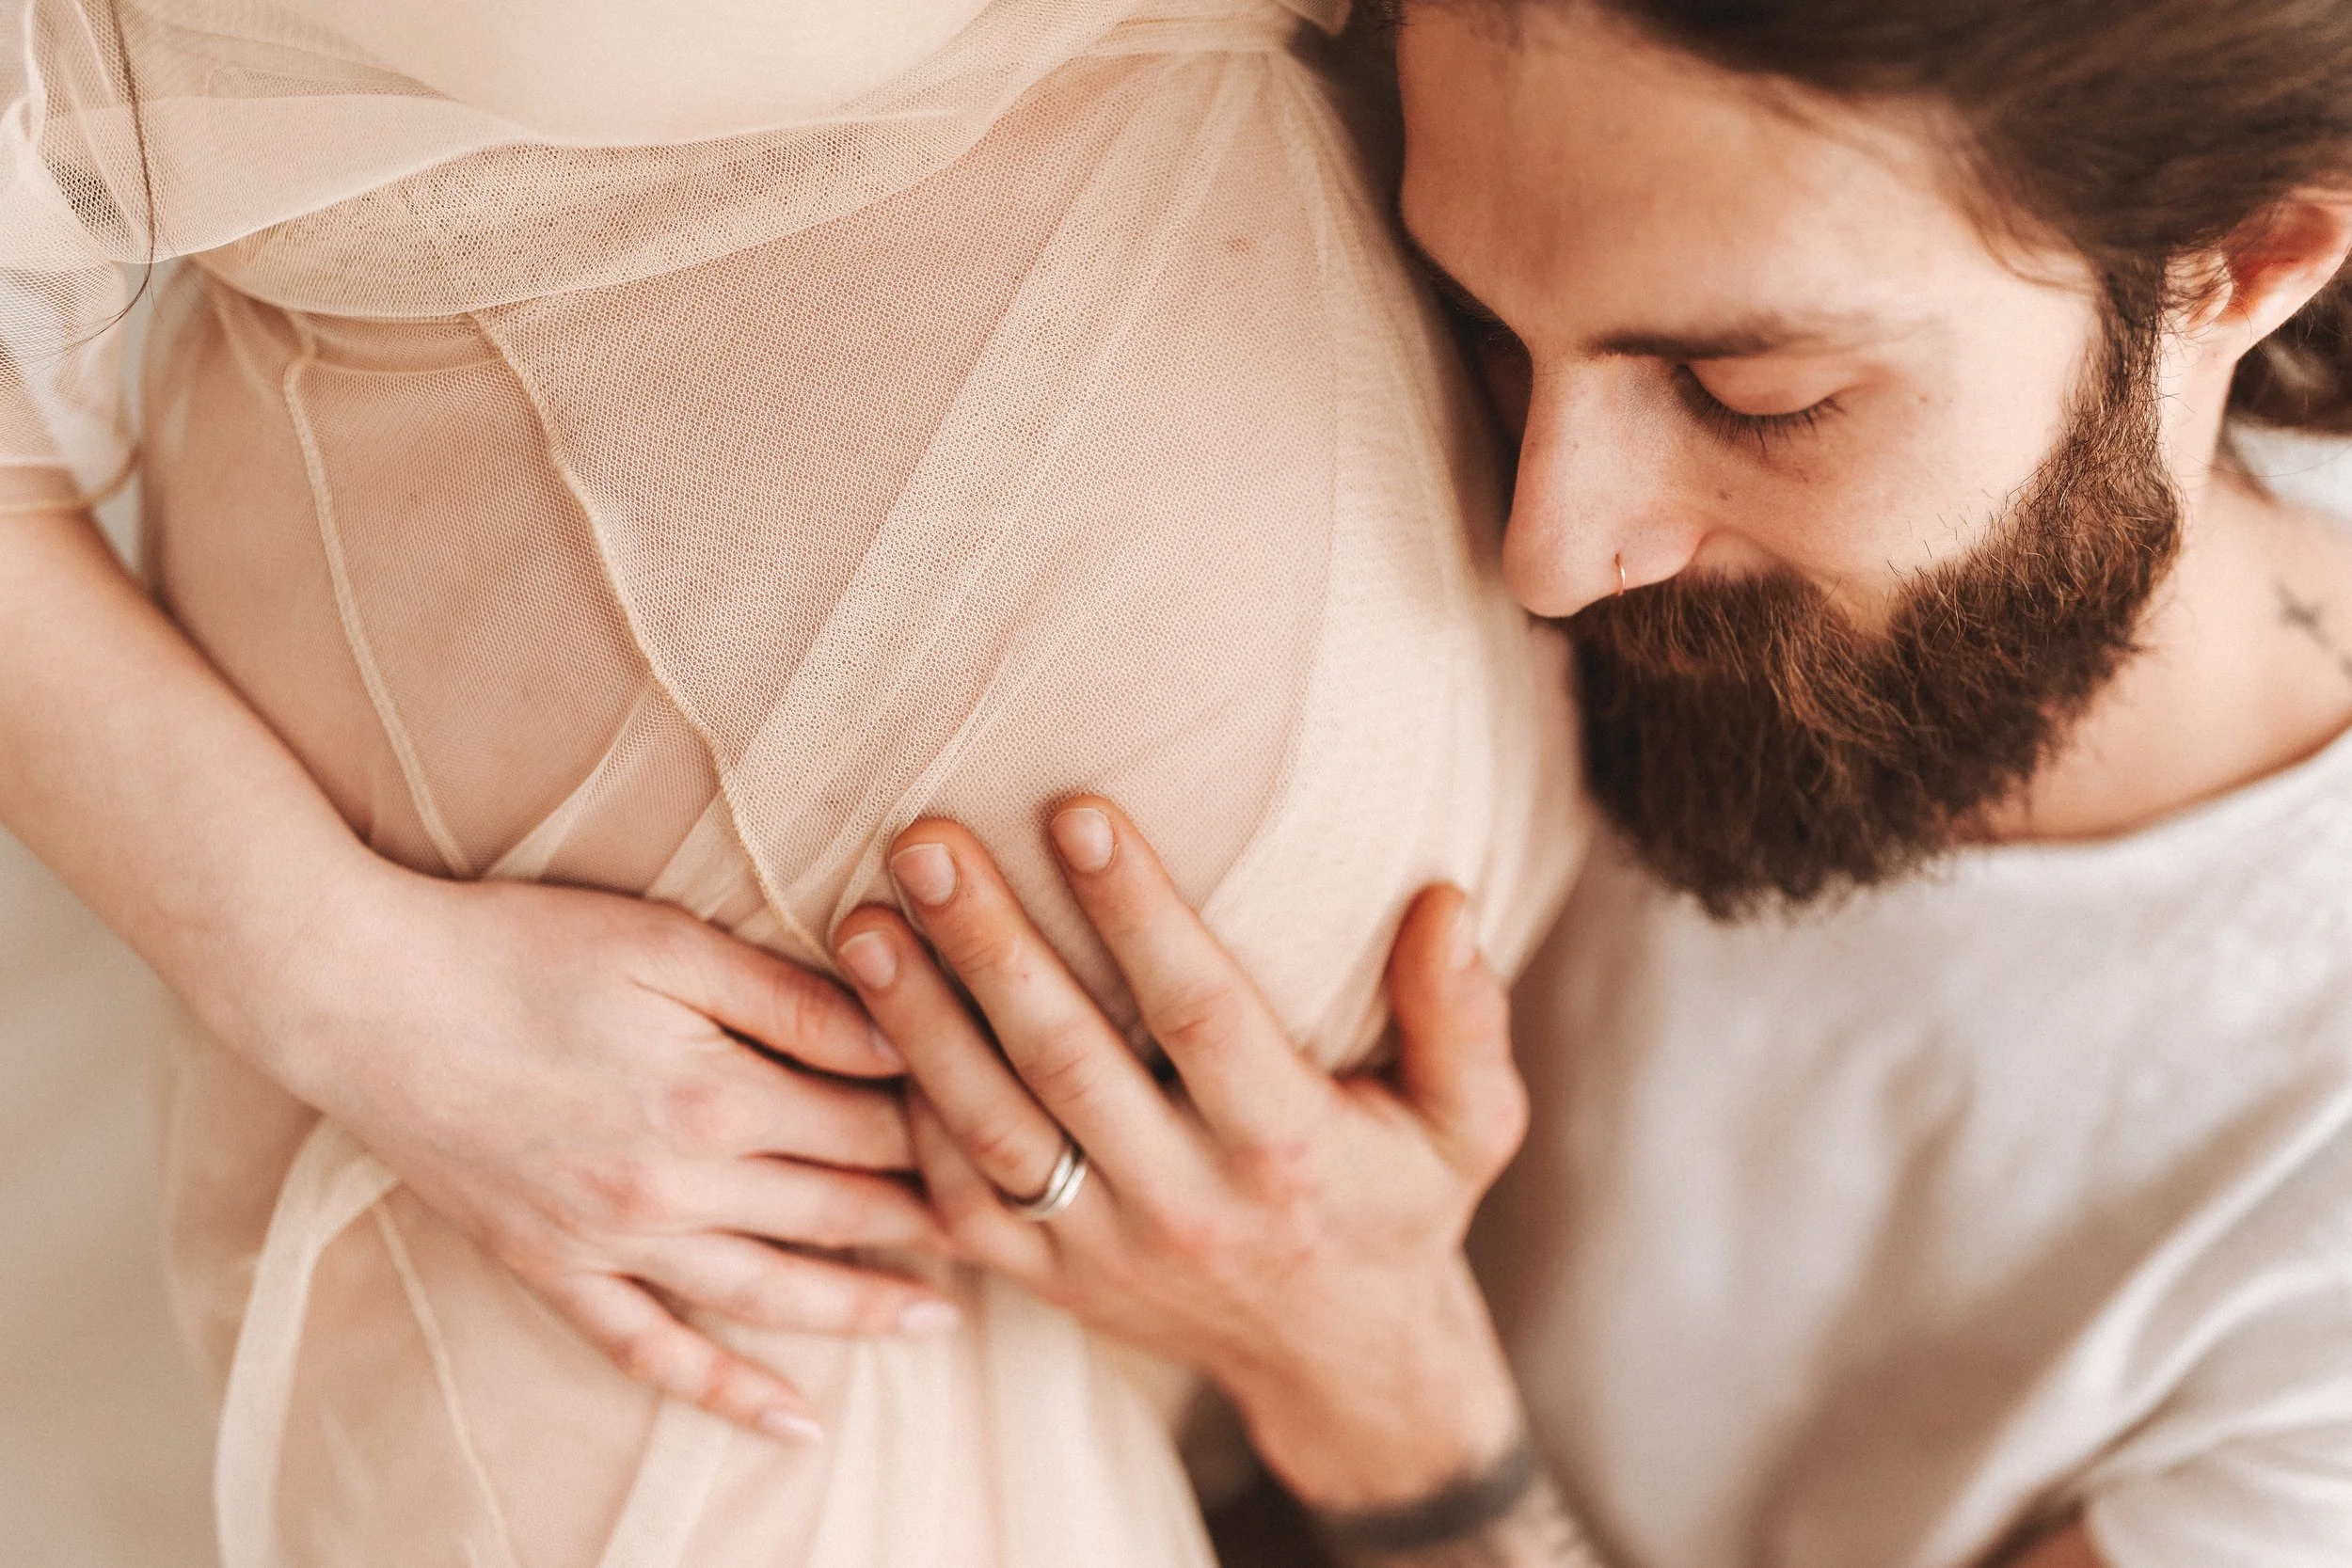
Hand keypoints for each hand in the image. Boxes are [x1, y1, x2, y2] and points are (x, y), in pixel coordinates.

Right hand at [257, 860, 959, 1439]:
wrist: (359, 994)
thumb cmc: (517, 946)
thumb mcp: (668, 940)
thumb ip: (790, 998)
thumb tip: (899, 1030)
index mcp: (717, 1096)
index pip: (872, 1125)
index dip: (944, 1121)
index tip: (1003, 1120)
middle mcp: (677, 1189)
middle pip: (840, 1213)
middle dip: (931, 1216)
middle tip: (1009, 1222)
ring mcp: (613, 1242)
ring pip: (770, 1297)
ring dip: (863, 1310)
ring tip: (944, 1320)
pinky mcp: (553, 1269)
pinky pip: (654, 1354)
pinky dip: (728, 1393)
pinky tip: (798, 1424)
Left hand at [830, 798, 1530, 1510]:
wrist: (1339, 1365)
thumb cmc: (1399, 1205)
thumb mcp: (1469, 1125)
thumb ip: (1462, 1016)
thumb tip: (1446, 900)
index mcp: (1286, 1148)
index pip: (1198, 1012)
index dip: (1136, 911)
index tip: (1076, 812)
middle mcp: (1186, 1203)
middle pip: (1066, 1060)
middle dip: (989, 947)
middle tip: (924, 844)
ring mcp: (1102, 1251)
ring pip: (990, 1128)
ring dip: (916, 1023)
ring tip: (863, 922)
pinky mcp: (1046, 1280)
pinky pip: (959, 1197)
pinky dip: (909, 1112)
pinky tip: (862, 1023)